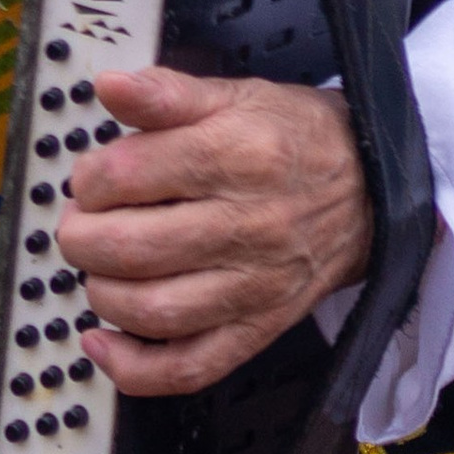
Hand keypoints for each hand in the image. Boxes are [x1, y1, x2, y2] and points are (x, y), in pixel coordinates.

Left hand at [57, 65, 372, 398]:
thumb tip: (109, 86)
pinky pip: (190, 368)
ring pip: (154, 310)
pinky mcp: (260, 328)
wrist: (372, 190)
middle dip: (82, 238)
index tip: (90, 178)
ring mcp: (256, 285)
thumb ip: (167, 93)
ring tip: (99, 269)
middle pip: (132, 247)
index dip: (89, 179)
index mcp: (238, 155)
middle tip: (80, 224)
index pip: (128, 175)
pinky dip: (134, 367)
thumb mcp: (236, 96)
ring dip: (102, 293)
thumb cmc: (296, 139)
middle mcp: (249, 225)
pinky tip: (103, 340)